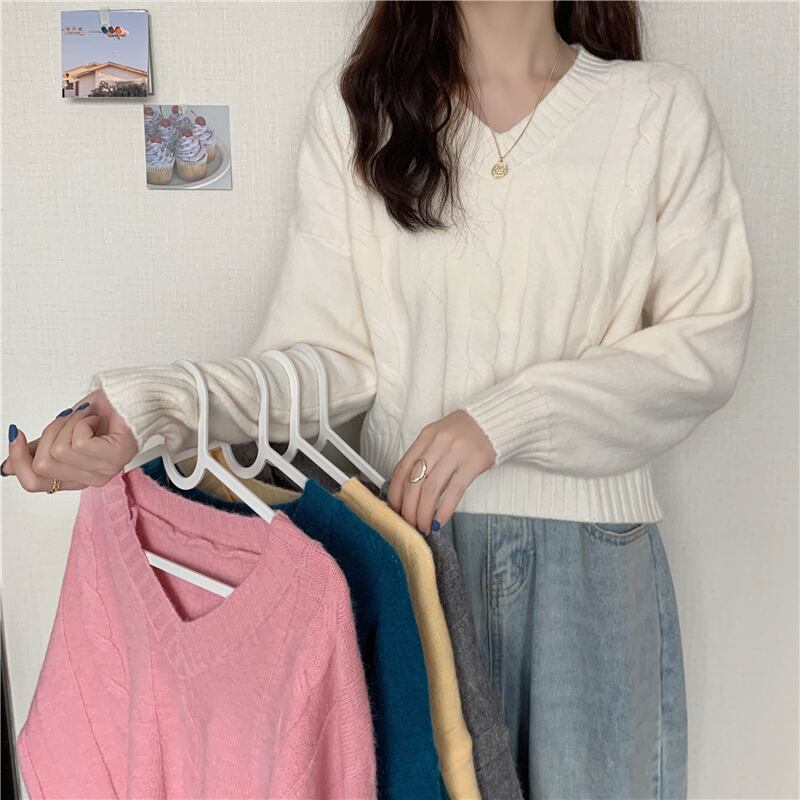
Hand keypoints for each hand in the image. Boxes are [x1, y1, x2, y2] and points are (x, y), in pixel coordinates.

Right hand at [1, 388, 138, 492]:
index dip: (18, 459)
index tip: (16, 433)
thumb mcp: (61, 431)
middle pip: (42, 465)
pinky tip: (97, 420)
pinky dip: (82, 421)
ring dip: (69, 423)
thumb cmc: (101, 412)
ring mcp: (106, 471)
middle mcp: (91, 479)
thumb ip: (37, 451)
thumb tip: (7, 468)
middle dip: (48, 433)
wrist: (130, 396)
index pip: (34, 484)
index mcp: (76, 477)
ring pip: (59, 450)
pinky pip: (79, 442)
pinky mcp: (116, 456)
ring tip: (88, 417)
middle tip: (69, 420)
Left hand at [386, 409, 495, 534]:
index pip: (402, 469)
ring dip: (424, 512)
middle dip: (409, 508)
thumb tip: (408, 491)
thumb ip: (423, 457)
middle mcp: (438, 443)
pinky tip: (440, 521)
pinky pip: (454, 491)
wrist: (492, 422)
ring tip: (423, 526)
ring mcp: (456, 452)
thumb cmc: (463, 434)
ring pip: (431, 489)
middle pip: (414, 482)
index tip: (395, 510)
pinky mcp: (473, 463)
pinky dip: (444, 510)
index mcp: (425, 437)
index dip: (395, 494)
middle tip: (409, 524)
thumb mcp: (438, 438)